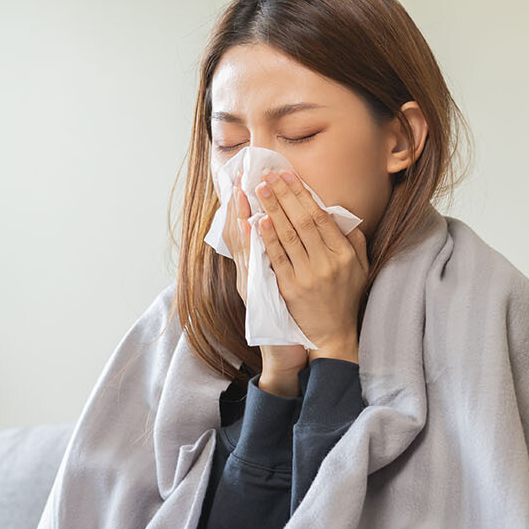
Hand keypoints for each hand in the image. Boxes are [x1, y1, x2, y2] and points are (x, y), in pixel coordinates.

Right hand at [222, 175, 309, 380]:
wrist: (286, 354)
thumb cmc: (289, 318)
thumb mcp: (280, 285)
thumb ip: (282, 259)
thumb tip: (284, 232)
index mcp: (254, 268)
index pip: (246, 230)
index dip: (243, 205)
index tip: (244, 179)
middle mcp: (247, 274)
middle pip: (238, 231)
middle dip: (240, 202)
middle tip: (240, 174)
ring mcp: (251, 284)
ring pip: (243, 244)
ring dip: (242, 215)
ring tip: (241, 189)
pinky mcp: (259, 296)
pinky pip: (255, 265)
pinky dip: (254, 243)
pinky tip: (254, 224)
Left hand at [253, 169, 367, 362]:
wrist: (334, 334)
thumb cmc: (346, 298)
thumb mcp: (360, 267)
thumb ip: (353, 240)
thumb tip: (340, 214)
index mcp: (344, 253)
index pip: (320, 216)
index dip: (302, 194)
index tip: (288, 175)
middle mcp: (327, 262)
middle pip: (302, 221)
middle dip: (283, 195)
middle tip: (268, 175)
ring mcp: (308, 276)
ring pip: (288, 236)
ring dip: (272, 209)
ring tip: (259, 189)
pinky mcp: (291, 289)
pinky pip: (277, 258)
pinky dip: (268, 238)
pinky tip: (259, 221)